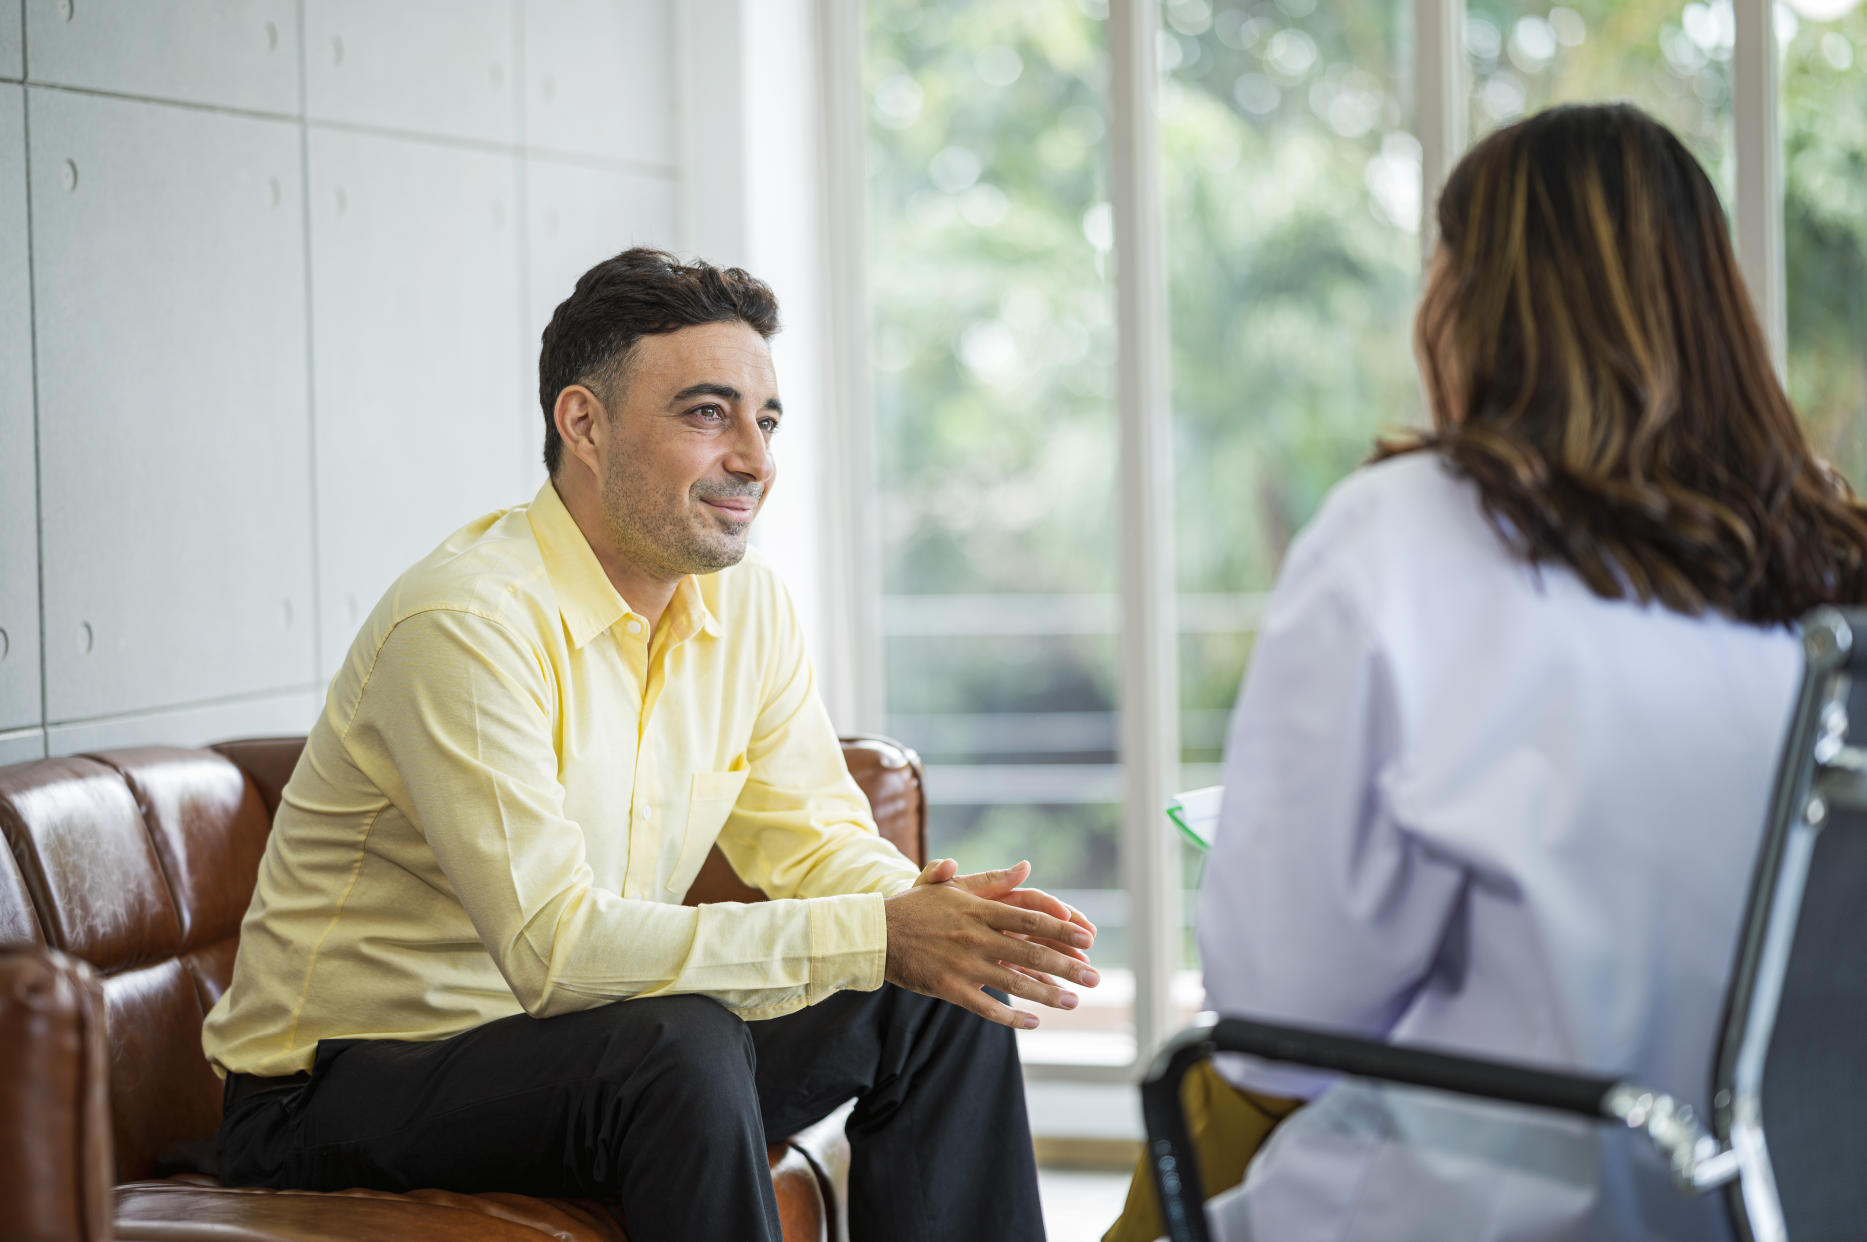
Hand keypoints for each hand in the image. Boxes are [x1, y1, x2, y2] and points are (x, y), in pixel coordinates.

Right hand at [886, 859, 1099, 1027]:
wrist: (876, 934)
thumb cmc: (917, 907)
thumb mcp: (952, 886)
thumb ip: (991, 880)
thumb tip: (1026, 868)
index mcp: (980, 910)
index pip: (1031, 918)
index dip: (1062, 929)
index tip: (1089, 939)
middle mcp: (976, 937)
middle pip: (1031, 952)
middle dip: (1068, 966)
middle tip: (1096, 977)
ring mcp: (964, 964)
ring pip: (1015, 983)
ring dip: (1048, 994)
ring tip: (1075, 1002)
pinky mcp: (950, 989)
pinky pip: (987, 1007)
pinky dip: (1012, 1017)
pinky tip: (1034, 1022)